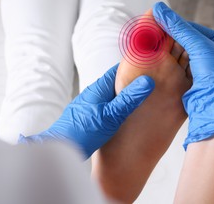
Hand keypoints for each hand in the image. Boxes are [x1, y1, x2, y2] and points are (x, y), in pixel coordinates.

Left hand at [19, 64, 154, 158]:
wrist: (61, 147)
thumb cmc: (84, 131)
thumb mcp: (111, 115)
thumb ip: (129, 99)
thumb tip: (147, 81)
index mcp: (99, 87)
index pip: (119, 70)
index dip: (134, 67)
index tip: (151, 68)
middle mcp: (94, 92)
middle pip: (116, 82)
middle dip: (132, 83)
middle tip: (152, 86)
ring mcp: (90, 103)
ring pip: (111, 95)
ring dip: (125, 96)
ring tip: (142, 101)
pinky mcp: (88, 114)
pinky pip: (107, 106)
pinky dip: (117, 107)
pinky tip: (124, 116)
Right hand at [153, 2, 213, 150]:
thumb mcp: (198, 45)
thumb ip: (178, 28)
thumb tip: (158, 9)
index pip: (193, 30)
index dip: (175, 26)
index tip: (158, 22)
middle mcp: (213, 57)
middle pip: (186, 43)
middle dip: (170, 40)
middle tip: (152, 34)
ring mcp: (203, 71)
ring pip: (180, 57)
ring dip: (167, 53)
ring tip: (151, 47)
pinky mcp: (193, 83)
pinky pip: (178, 69)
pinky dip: (168, 65)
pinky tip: (157, 62)